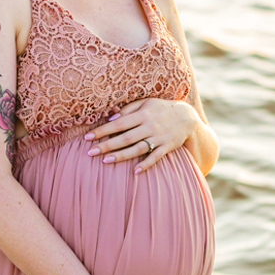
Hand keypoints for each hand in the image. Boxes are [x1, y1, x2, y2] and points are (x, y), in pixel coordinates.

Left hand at [83, 98, 200, 172]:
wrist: (187, 117)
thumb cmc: (160, 109)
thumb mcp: (145, 103)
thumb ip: (128, 110)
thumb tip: (110, 118)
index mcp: (143, 114)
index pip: (118, 123)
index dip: (102, 130)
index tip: (87, 137)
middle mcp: (150, 126)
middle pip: (125, 137)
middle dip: (107, 145)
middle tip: (90, 152)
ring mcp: (159, 137)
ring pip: (138, 148)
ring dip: (121, 156)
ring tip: (105, 161)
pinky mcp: (167, 147)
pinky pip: (155, 157)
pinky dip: (146, 164)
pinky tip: (135, 171)